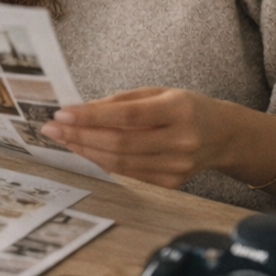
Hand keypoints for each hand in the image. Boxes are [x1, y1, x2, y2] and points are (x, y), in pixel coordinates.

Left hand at [38, 87, 235, 188]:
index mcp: (180, 110)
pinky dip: (103, 161)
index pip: (128, 116)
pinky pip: (129, 172)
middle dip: (80, 136)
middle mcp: (182, 140)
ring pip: (121, 162)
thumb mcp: (158, 92)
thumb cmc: (186, 108)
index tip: (63, 113)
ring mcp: (178, 166)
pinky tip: (86, 149)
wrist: (223, 135)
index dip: (92, 116)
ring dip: (86, 150)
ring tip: (62, 138)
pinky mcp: (172, 182)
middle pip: (121, 143)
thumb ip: (121, 101)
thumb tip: (80, 110)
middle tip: (51, 128)